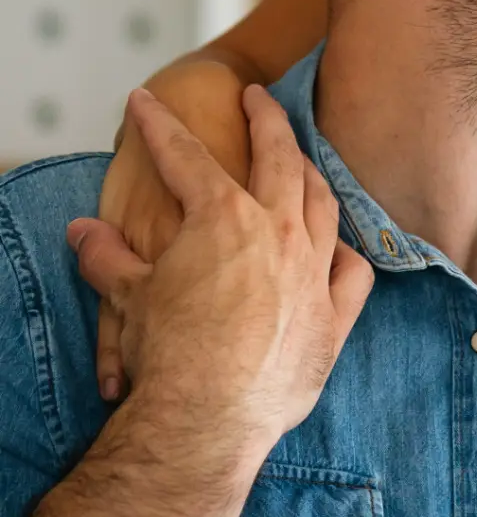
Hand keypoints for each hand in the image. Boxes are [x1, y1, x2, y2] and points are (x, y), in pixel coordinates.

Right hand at [68, 86, 373, 470]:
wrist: (209, 419)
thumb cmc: (166, 355)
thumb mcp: (128, 297)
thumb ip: (108, 258)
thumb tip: (83, 233)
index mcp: (223, 218)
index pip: (185, 157)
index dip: (159, 125)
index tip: (145, 100)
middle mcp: (277, 234)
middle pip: (280, 157)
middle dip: (266, 119)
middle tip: (256, 97)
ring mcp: (313, 273)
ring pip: (323, 205)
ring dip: (311, 175)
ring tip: (301, 162)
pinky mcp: (335, 318)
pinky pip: (353, 272)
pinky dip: (346, 254)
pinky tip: (339, 250)